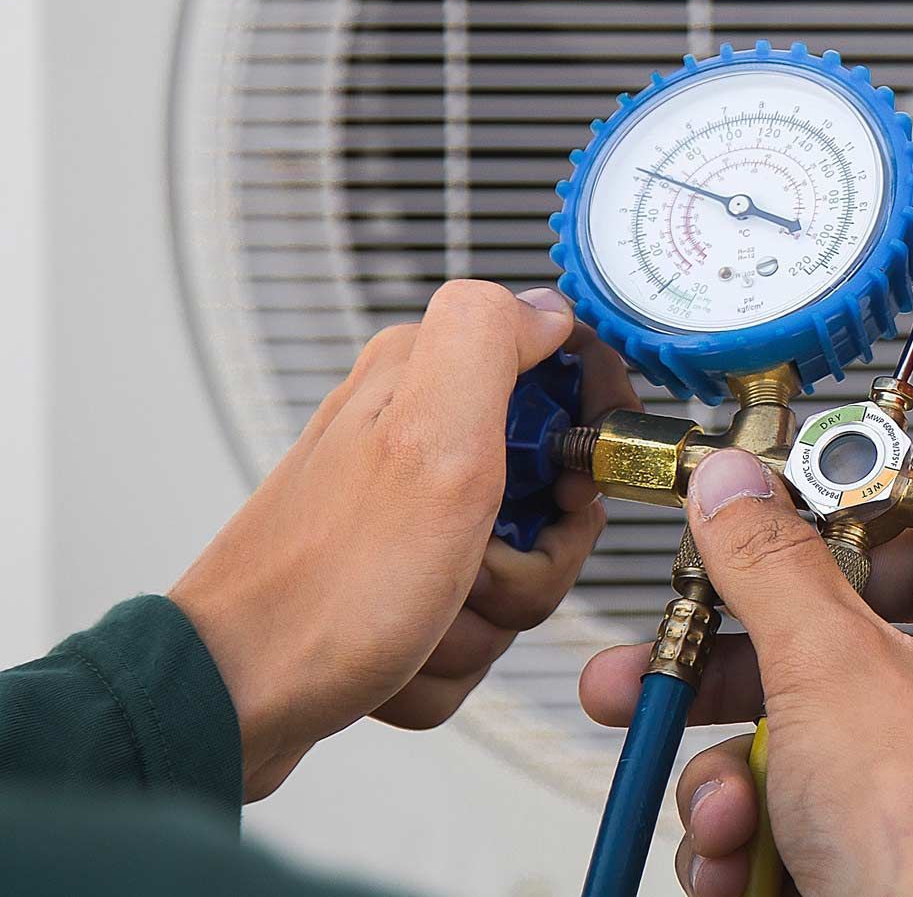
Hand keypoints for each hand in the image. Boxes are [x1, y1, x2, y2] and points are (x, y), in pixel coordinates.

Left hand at [171, 280, 637, 799]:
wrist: (233, 700)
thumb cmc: (324, 588)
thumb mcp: (427, 440)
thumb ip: (486, 341)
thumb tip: (544, 307)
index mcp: (426, 381)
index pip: (561, 371)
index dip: (586, 433)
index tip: (570, 485)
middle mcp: (414, 436)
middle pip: (549, 490)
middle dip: (532, 558)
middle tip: (478, 563)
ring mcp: (407, 514)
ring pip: (518, 569)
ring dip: (487, 618)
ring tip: (427, 614)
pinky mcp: (398, 579)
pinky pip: (475, 624)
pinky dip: (449, 657)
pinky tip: (402, 648)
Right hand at [579, 449, 912, 896]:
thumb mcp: (827, 666)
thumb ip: (770, 562)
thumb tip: (737, 484)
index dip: (828, 538)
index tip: (752, 530)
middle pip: (834, 646)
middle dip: (730, 678)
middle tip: (659, 661)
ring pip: (800, 734)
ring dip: (731, 775)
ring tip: (724, 810)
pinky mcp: (885, 852)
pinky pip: (798, 806)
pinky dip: (750, 833)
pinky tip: (736, 862)